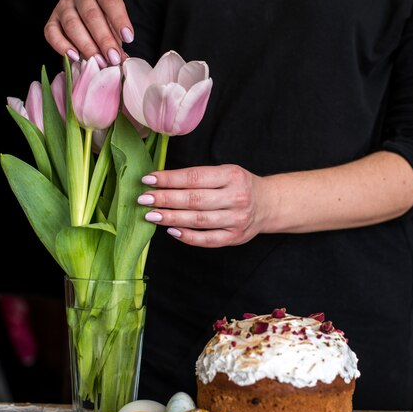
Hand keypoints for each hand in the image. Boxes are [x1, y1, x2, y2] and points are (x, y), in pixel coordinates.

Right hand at [44, 0, 133, 66]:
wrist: (89, 19)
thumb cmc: (107, 22)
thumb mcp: (116, 24)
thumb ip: (118, 37)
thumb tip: (121, 58)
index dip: (119, 19)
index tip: (128, 38)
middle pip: (90, 14)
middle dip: (103, 39)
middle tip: (113, 58)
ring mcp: (63, 4)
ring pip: (72, 24)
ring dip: (86, 46)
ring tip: (99, 62)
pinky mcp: (52, 20)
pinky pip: (52, 33)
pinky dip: (62, 46)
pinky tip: (75, 57)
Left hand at [138, 164, 267, 247]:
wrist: (269, 204)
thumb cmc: (239, 185)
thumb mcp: (225, 172)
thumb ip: (199, 177)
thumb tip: (162, 182)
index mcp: (232, 176)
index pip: (195, 178)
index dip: (169, 179)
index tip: (148, 180)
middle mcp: (236, 197)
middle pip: (194, 200)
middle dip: (166, 199)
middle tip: (144, 199)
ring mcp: (237, 219)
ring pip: (198, 220)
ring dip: (171, 218)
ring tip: (151, 215)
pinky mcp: (235, 237)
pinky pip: (207, 239)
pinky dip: (188, 236)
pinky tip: (171, 230)